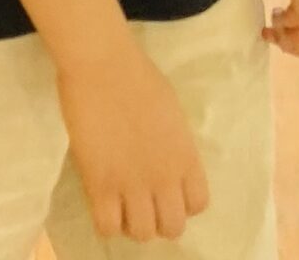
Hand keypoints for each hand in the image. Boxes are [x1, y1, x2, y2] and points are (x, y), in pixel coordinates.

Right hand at [57, 40, 211, 242]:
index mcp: (186, 159)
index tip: (164, 192)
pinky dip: (106, 222)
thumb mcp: (172, 114)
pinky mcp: (100, 183)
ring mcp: (132, 184)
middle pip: (171, 228)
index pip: (197, 205)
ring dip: (131, 224)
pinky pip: (107, 226)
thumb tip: (164, 157)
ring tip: (118, 206)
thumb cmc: (138, 76)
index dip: (181, 203)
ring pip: (141, 233)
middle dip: (157, 220)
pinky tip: (100, 204)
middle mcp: (165, 179)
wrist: (103, 65)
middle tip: (140, 203)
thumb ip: (173, 144)